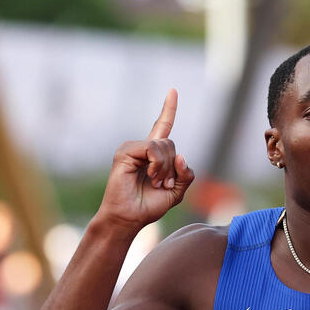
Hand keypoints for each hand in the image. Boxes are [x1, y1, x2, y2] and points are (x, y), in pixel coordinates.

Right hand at [96, 89, 194, 234]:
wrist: (129, 218)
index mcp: (153, 155)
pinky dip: (158, 165)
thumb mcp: (176, 192)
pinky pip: (152, 149)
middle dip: (173, 168)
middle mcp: (142, 148)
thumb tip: (181, 156)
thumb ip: (185, 175)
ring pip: (163, 146)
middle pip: (170, 144)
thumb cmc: (149, 206)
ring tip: (155, 183)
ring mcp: (132, 149)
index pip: (163, 126)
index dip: (168, 109)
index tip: (173, 91)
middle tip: (162, 184)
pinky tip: (151, 177)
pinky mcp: (125, 152)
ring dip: (166, 169)